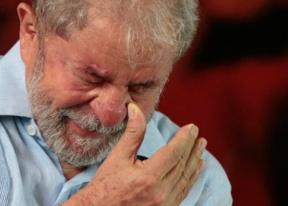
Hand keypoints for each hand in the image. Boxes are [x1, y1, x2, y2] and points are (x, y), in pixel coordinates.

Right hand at [64, 103, 205, 205]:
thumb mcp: (117, 157)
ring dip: (194, 162)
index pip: (174, 153)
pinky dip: (190, 178)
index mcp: (148, 177)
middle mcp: (161, 192)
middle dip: (192, 147)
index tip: (191, 127)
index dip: (184, 138)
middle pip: (182, 165)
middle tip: (197, 134)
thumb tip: (135, 108)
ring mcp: (165, 204)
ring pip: (186, 179)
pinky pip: (183, 191)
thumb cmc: (105, 186)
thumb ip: (132, 133)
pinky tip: (194, 170)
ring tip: (200, 148)